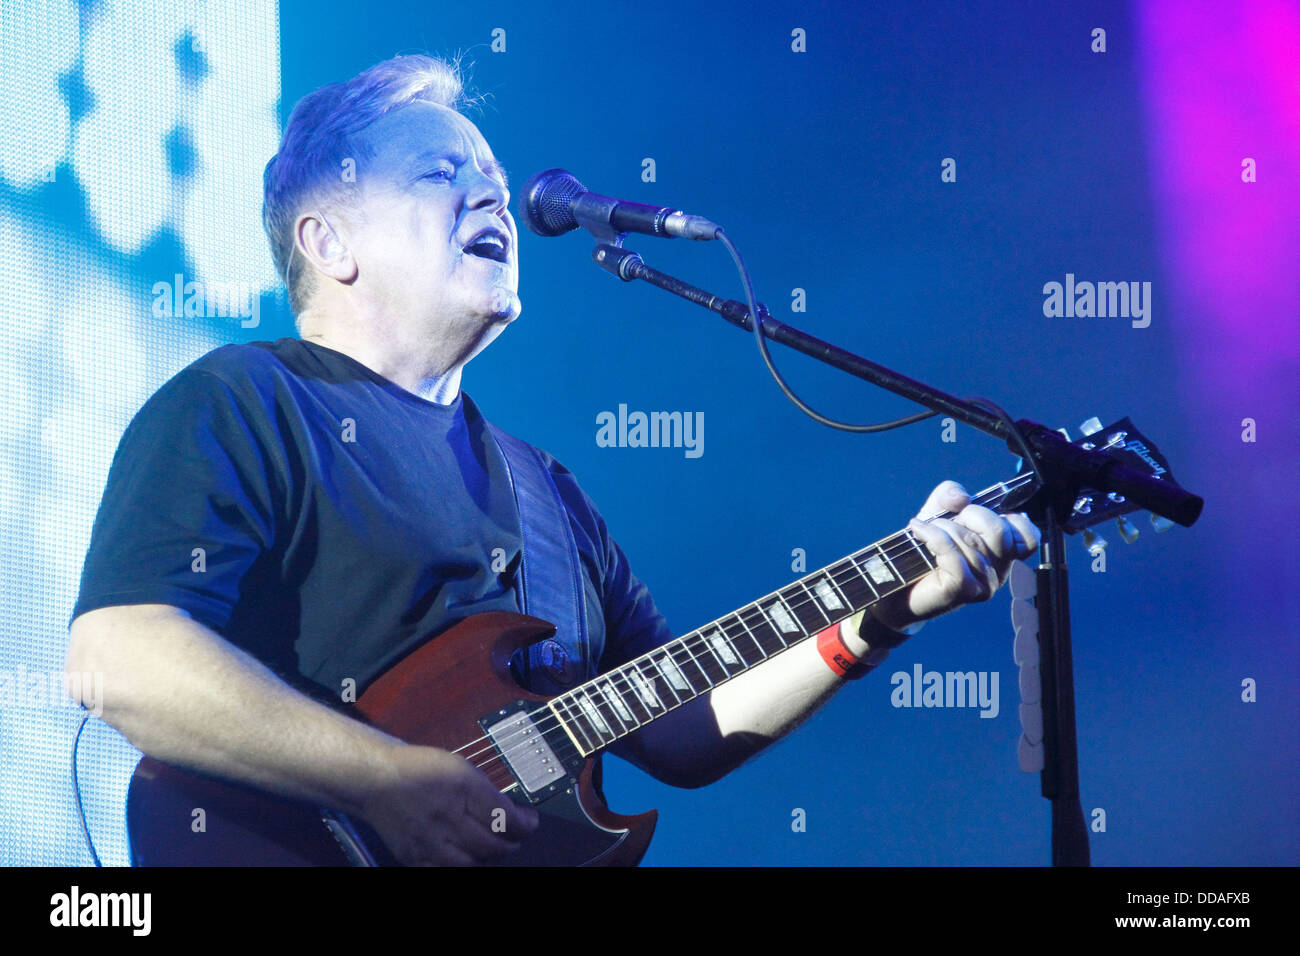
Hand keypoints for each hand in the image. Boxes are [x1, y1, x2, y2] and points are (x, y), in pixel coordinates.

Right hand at [359, 743, 539, 864]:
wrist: (376, 780)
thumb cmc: (420, 768)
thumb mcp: (459, 768)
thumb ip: (485, 792)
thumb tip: (512, 813)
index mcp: (461, 787)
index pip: (504, 817)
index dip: (525, 824)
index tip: (530, 821)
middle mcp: (446, 816)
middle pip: (491, 844)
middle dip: (511, 843)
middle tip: (515, 836)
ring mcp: (428, 842)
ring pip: (472, 864)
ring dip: (490, 857)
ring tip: (495, 847)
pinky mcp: (413, 857)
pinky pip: (445, 871)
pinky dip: (463, 867)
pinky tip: (469, 857)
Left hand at [871, 480, 1038, 633]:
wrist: (896, 580)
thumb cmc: (922, 547)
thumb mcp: (938, 511)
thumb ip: (952, 494)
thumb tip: (962, 497)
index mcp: (1002, 553)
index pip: (1028, 537)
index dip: (1007, 517)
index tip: (976, 513)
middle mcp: (999, 571)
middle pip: (999, 531)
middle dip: (969, 514)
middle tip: (946, 519)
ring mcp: (984, 584)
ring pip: (972, 542)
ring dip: (942, 527)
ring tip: (924, 529)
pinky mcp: (963, 592)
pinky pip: (955, 557)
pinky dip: (934, 537)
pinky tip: (918, 531)